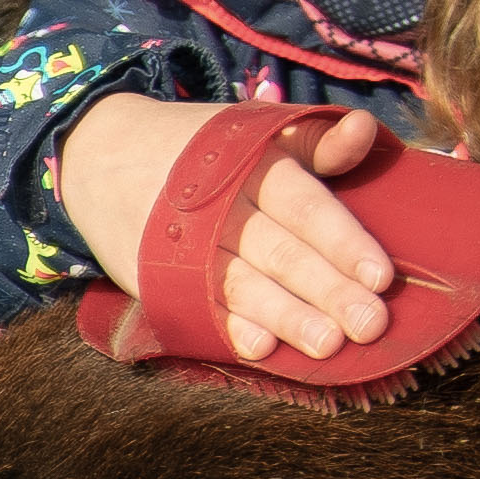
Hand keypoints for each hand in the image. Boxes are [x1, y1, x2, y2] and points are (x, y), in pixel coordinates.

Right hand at [56, 99, 418, 364]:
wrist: (98, 154)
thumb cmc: (201, 149)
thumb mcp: (256, 131)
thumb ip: (317, 142)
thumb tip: (366, 131)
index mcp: (249, 164)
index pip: (303, 205)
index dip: (342, 241)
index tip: (382, 276)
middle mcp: (216, 207)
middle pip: (278, 251)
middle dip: (326, 289)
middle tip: (370, 325)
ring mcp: (180, 247)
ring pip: (240, 285)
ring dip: (286, 317)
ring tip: (327, 345)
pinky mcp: (155, 278)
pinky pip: (195, 307)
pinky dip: (227, 328)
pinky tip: (259, 347)